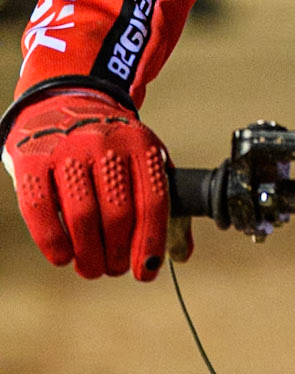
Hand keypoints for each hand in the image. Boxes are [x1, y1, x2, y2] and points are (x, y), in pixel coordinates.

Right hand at [4, 89, 173, 279]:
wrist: (62, 102)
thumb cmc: (110, 146)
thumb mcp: (142, 160)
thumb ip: (161, 205)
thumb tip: (182, 255)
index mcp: (141, 145)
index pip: (153, 200)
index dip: (151, 242)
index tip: (145, 272)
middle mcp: (106, 144)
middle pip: (117, 214)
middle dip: (117, 254)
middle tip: (113, 270)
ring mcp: (67, 150)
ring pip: (82, 216)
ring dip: (88, 255)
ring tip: (91, 268)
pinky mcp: (32, 160)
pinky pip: (40, 210)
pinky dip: (53, 242)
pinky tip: (62, 257)